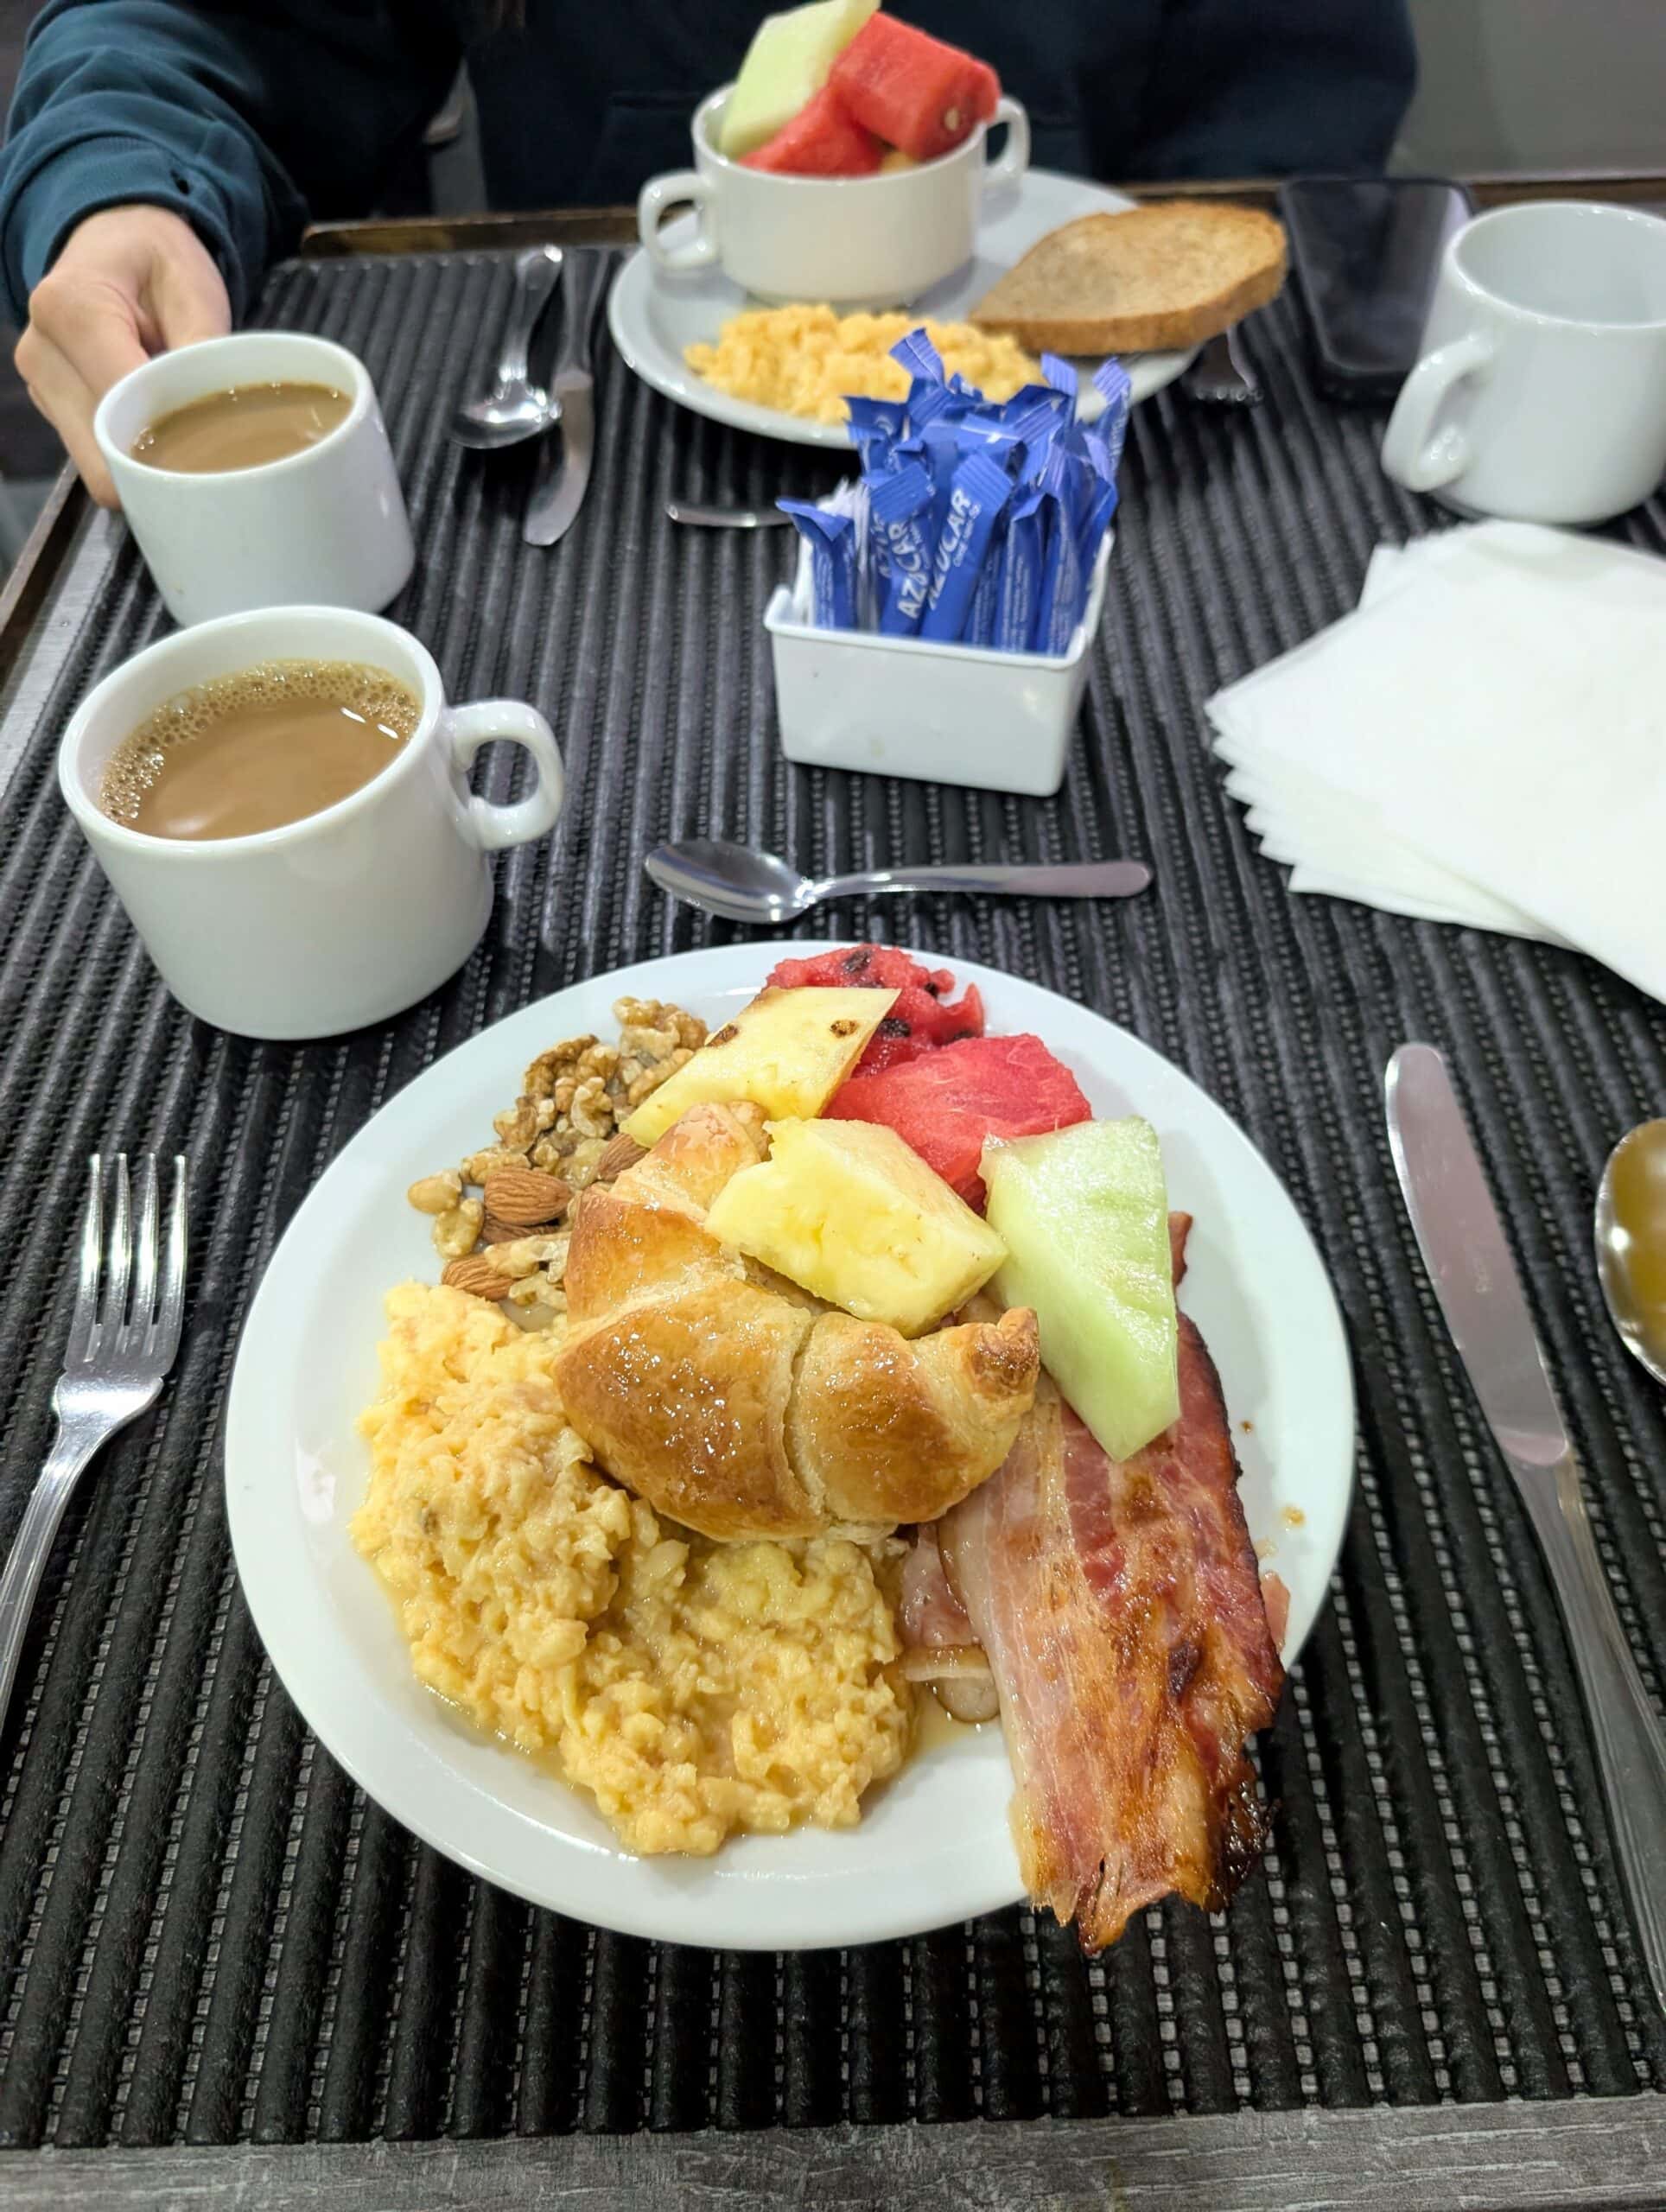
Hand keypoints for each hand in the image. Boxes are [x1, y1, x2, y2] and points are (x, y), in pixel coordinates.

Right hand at [15, 206, 230, 506]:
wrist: (114, 240)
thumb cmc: (154, 258)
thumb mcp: (191, 285)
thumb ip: (201, 347)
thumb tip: (217, 411)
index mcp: (70, 309)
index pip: (118, 405)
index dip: (169, 434)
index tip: (214, 444)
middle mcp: (42, 352)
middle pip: (101, 450)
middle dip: (156, 461)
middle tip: (207, 451)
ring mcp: (41, 383)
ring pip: (96, 461)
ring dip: (143, 458)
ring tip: (180, 426)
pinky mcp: (51, 404)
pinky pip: (95, 452)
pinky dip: (130, 451)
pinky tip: (156, 425)